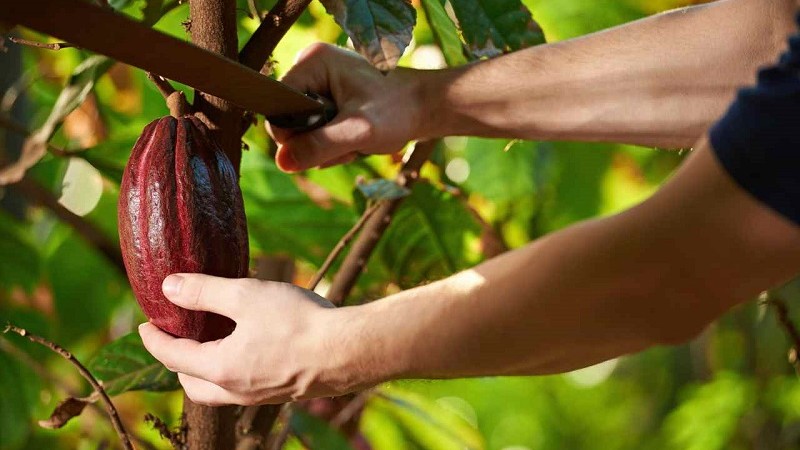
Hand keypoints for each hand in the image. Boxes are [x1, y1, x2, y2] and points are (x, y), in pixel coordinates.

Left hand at [138, 274, 358, 405]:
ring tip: (211, 342)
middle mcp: (237, 391)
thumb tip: (168, 287)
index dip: (153, 339)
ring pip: (219, 390)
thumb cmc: (298, 322)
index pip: (172, 357)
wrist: (349, 350)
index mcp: (220, 368)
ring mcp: (261, 395)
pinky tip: (249, 347)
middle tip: (175, 338)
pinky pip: (244, 387)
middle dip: (177, 363)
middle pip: (193, 385)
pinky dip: (232, 370)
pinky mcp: (283, 391)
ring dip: (205, 369)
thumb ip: (204, 292)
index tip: (144, 323)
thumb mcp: (246, 295)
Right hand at [268, 43, 434, 171]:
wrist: (426, 108)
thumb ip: (319, 145)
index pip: (278, 105)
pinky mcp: (329, 97)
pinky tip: (354, 141)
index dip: (292, 134)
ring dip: (327, 147)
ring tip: (356, 142)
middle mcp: (312, 67)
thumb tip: (282, 162)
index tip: (325, 145)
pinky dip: (334, 143)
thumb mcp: (358, 131)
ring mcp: (320, 82)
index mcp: (313, 62)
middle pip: (289, 120)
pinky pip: (316, 130)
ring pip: (303, 131)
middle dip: (316, 142)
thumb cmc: (398, 111)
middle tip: (348, 145)